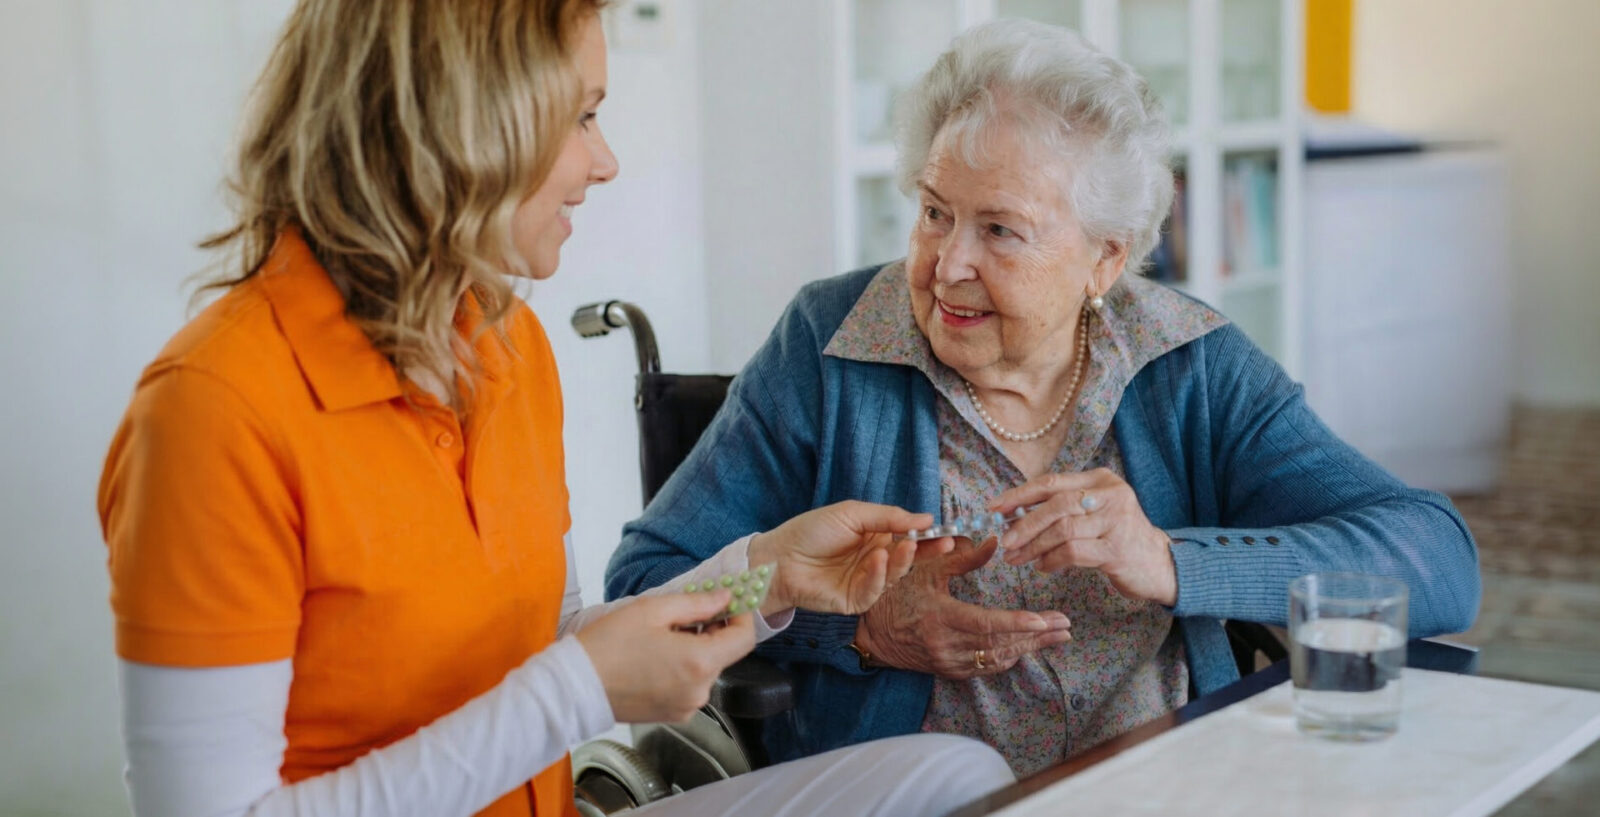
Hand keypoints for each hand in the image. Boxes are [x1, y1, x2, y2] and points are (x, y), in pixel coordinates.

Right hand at [576, 590, 755, 723]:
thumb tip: (725, 598)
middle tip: (685, 614)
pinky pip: (691, 686)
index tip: (729, 602)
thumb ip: (697, 603)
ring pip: (706, 670)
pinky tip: (657, 657)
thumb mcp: (654, 610)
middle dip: (712, 631)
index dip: (741, 616)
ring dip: (696, 649)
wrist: (575, 686)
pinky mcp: (673, 715)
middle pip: (725, 654)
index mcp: (699, 662)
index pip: (744, 639)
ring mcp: (687, 706)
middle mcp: (700, 690)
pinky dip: (683, 669)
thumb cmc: (609, 645)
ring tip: (663, 636)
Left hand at [747, 500, 949, 615]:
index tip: (947, 530)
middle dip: (928, 551)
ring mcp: (866, 582)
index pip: (909, 537)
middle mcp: (874, 560)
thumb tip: (925, 518)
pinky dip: (879, 575)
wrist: (779, 557)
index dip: (928, 535)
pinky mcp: (855, 600)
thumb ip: (888, 517)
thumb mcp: (852, 514)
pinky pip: (874, 590)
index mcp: (875, 538)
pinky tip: (879, 560)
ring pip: (895, 574)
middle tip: (945, 542)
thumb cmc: (811, 531)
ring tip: (908, 545)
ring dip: (903, 560)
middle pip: (908, 558)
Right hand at [855, 538, 1073, 678]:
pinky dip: (1008, 656)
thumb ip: (962, 557)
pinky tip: (1027, 647)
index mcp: (941, 617)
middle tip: (1065, 626)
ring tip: (1057, 636)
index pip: (987, 624)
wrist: (871, 633)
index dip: (1018, 623)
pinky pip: (986, 667)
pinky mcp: (950, 671)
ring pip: (997, 659)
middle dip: (1036, 636)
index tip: (1045, 620)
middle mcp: (947, 645)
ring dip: (1029, 648)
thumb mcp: (927, 569)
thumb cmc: (897, 594)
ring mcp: (949, 662)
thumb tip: (994, 542)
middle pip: (1000, 644)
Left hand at [992, 467, 1178, 605]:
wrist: (1159, 565)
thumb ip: (1061, 508)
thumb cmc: (1117, 538)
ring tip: (1017, 559)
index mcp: (1101, 479)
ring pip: (1062, 529)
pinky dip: (1052, 560)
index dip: (1019, 495)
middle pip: (1056, 505)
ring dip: (1033, 546)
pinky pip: (1073, 552)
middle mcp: (1111, 494)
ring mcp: (1116, 521)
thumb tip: (1012, 514)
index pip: (1051, 482)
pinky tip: (1043, 566)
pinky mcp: (1117, 549)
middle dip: (1024, 524)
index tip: (994, 508)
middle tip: (1004, 542)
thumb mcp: (1093, 513)